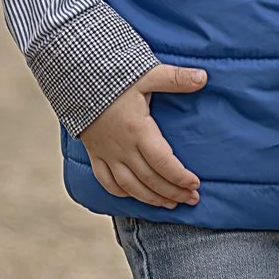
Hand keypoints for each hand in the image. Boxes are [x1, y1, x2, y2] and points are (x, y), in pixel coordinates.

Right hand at [80, 64, 205, 209]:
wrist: (75, 79)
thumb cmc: (113, 77)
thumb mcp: (147, 74)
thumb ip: (176, 78)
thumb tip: (204, 77)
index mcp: (138, 130)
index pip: (163, 162)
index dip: (180, 177)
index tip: (195, 184)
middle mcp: (122, 147)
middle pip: (150, 179)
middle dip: (173, 192)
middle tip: (191, 199)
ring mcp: (106, 153)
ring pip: (130, 186)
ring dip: (151, 199)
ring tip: (170, 204)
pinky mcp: (95, 153)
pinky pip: (106, 181)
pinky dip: (121, 192)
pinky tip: (135, 196)